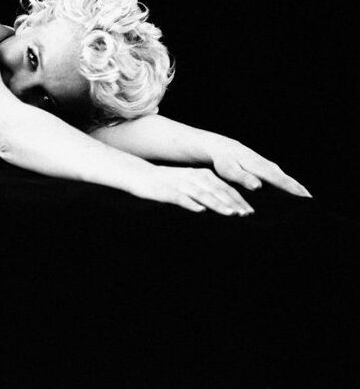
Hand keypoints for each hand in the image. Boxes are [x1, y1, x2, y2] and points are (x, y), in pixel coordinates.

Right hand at [131, 166, 256, 215]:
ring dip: (217, 204)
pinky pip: (180, 198)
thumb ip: (206, 190)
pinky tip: (200, 211)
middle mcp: (193, 178)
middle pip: (217, 191)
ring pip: (202, 194)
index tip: (250, 212)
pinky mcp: (166, 191)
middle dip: (233, 203)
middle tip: (246, 215)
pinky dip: (191, 204)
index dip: (238, 199)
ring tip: (230, 214)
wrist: (138, 174)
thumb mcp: (189, 182)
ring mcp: (180, 184)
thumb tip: (227, 204)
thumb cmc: (166, 182)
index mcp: (201, 175)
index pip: (224, 188)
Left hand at [207, 139, 310, 199]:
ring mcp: (273, 168)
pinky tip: (301, 198)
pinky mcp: (272, 171)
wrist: (225, 149)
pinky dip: (296, 189)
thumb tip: (258, 187)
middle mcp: (271, 168)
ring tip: (312, 207)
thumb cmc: (225, 162)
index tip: (307, 203)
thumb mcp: (230, 170)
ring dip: (302, 192)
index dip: (295, 193)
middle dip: (303, 195)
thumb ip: (243, 178)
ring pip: (291, 181)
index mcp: (262, 169)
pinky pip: (287, 181)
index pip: (282, 182)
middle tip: (315, 210)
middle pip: (291, 183)